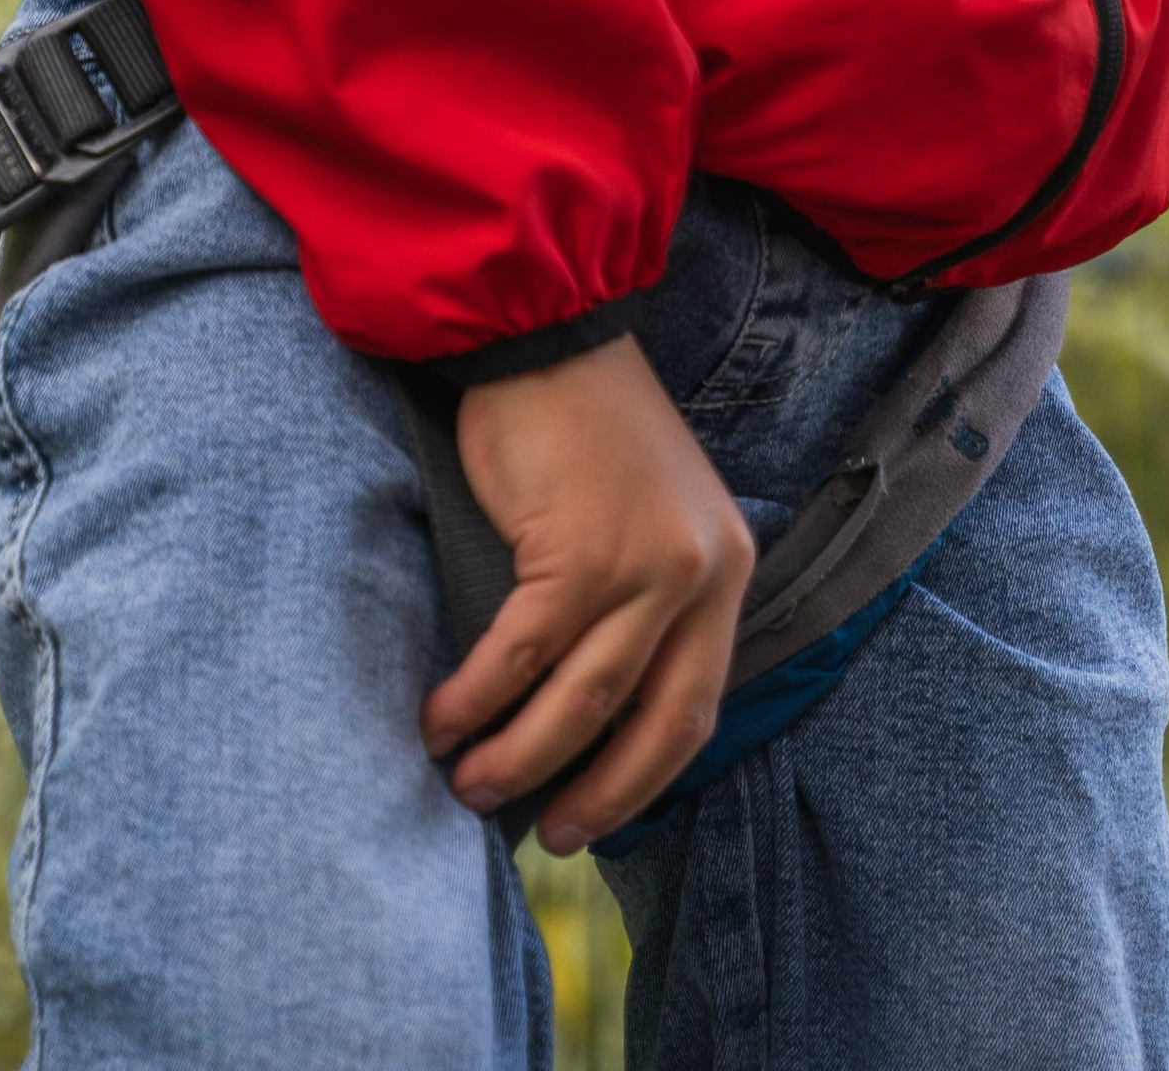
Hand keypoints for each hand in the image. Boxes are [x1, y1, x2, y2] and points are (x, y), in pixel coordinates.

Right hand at [421, 337, 754, 852]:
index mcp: (726, 568)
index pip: (697, 707)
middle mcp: (700, 573)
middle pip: (649, 721)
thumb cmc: (583, 427)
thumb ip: (647, 600)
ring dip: (518, 756)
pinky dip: (475, 700)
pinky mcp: (579, 552)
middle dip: (593, 792)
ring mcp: (643, 564)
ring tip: (468, 782)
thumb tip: (595, 719)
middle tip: (540, 831)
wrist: (545, 336)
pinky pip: (520, 655)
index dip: (643, 776)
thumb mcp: (651, 514)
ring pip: (580, 701)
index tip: (594, 817)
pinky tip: (441, 719)